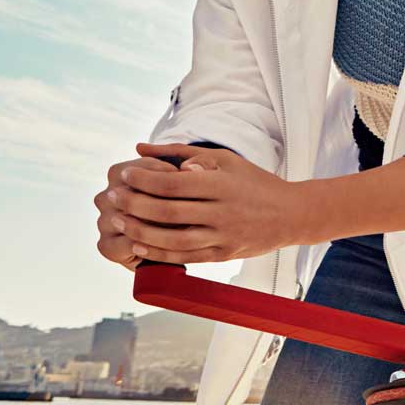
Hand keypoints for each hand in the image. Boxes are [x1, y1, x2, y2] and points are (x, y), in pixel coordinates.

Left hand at [105, 143, 303, 264]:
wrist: (293, 215)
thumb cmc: (255, 182)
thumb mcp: (226, 160)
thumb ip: (184, 152)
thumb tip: (142, 148)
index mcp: (222, 185)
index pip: (173, 183)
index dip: (143, 179)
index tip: (123, 175)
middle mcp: (223, 212)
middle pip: (167, 211)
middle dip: (133, 204)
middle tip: (111, 197)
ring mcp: (224, 236)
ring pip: (172, 238)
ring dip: (139, 231)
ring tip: (118, 221)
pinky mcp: (224, 255)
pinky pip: (185, 256)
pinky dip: (158, 252)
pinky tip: (137, 244)